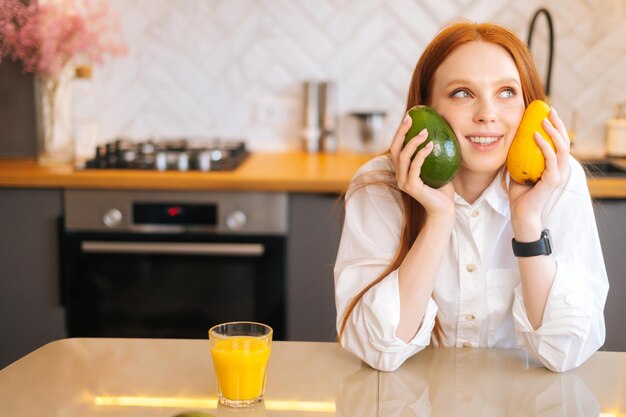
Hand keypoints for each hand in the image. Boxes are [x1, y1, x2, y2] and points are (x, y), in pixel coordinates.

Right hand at [389, 112, 454, 219]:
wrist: (445, 209)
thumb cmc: (443, 188)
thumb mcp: (438, 166)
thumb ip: (434, 152)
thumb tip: (441, 130)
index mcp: (402, 169)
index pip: (397, 147)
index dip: (400, 131)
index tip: (410, 116)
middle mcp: (399, 175)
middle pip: (395, 149)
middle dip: (401, 132)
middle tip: (410, 118)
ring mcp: (403, 181)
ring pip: (403, 157)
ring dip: (412, 142)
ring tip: (424, 131)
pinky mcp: (411, 187)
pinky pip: (414, 167)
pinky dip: (421, 154)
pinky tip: (430, 145)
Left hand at [508, 107, 570, 237]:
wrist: (520, 212)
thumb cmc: (519, 192)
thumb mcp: (519, 169)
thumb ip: (520, 156)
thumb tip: (510, 138)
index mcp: (555, 165)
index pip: (559, 141)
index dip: (556, 126)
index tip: (547, 112)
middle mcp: (561, 168)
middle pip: (564, 140)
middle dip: (558, 123)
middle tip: (549, 110)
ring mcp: (558, 174)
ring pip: (561, 147)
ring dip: (554, 131)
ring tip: (544, 119)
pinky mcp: (552, 180)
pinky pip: (550, 158)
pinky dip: (544, 145)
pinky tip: (536, 135)